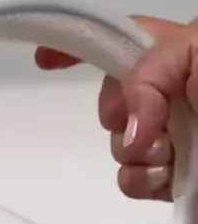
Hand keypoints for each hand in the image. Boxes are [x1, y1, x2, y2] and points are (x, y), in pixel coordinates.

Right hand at [35, 16, 197, 201]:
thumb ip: (151, 78)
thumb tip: (131, 134)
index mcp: (178, 53)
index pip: (120, 39)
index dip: (78, 46)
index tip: (45, 61)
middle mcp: (168, 96)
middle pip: (111, 100)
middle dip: (123, 114)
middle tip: (157, 124)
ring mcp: (170, 140)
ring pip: (119, 149)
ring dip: (140, 156)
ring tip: (176, 156)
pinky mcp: (172, 180)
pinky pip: (132, 183)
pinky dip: (146, 184)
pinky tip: (173, 180)